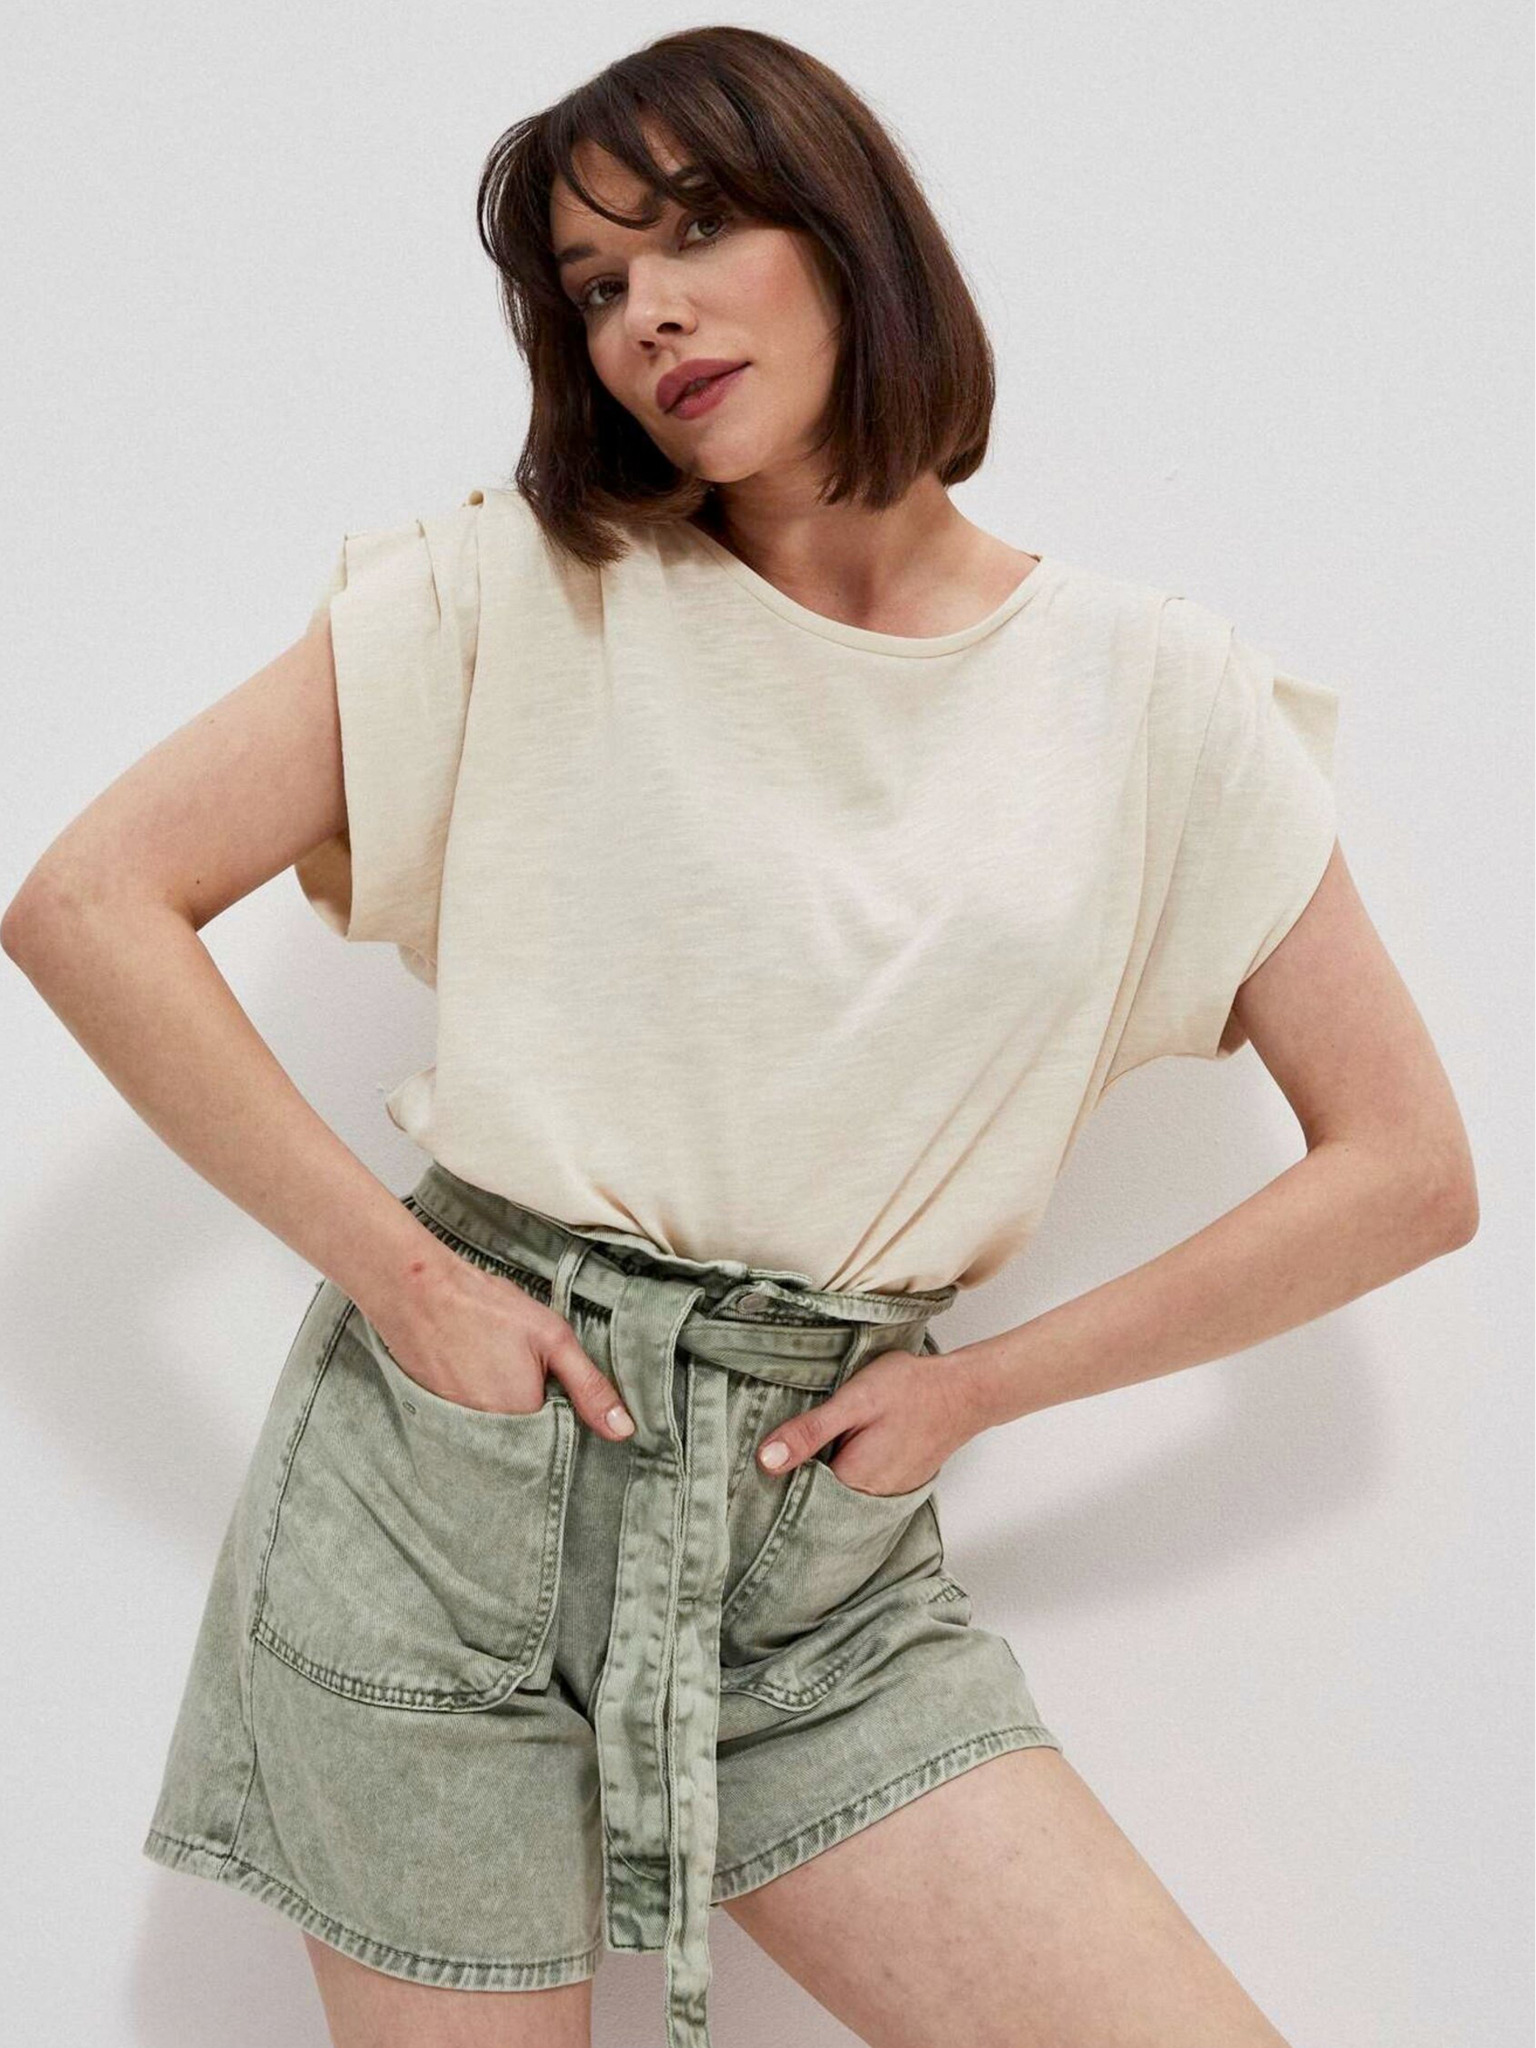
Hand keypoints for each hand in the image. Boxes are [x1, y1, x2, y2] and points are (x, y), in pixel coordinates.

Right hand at [370, 1240, 635, 1439]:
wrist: (417, 1292)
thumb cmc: (487, 1309)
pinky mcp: (434, 1425)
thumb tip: (624, 1431)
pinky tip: (478, 1384)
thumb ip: (590, 1387)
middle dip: (538, 1430)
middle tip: (529, 1383)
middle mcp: (487, 1439)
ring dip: (507, 1425)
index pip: (558, 1447)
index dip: (566, 1425)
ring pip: (497, 1444)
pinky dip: (479, 1420)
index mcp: (523, 1421)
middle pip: (526, 1450)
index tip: (562, 1398)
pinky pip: (468, 1437)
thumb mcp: (553, 1338)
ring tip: (502, 1380)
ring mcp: (456, 1434)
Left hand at [755, 1346, 975, 1493]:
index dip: (780, 1476)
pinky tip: (848, 1446)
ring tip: (819, 1442)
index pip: (798, 1494)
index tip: (765, 1457)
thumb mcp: (853, 1401)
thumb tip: (766, 1461)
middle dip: (801, 1475)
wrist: (964, 1391)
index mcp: (853, 1481)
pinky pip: (862, 1486)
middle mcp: (870, 1498)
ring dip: (826, 1472)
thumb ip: (810, 1432)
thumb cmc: (911, 1390)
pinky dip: (849, 1470)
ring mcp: (888, 1494)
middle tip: (789, 1444)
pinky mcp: (898, 1484)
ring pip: (841, 1492)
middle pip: (819, 1497)